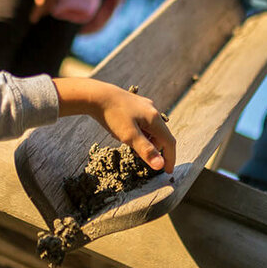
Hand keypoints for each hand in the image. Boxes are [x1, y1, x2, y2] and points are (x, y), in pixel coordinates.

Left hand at [54, 79, 175, 173]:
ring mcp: (144, 106)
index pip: (169, 142)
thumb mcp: (129, 136)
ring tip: (128, 143)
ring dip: (145, 141)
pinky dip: (138, 132)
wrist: (96, 95)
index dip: (170, 158)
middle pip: (161, 136)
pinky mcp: (135, 105)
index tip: (167, 172)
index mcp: (155, 119)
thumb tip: (160, 166)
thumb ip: (146, 151)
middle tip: (140, 158)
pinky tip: (124, 132)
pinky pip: (143, 123)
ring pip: (151, 129)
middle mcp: (153, 111)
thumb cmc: (113, 115)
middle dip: (154, 149)